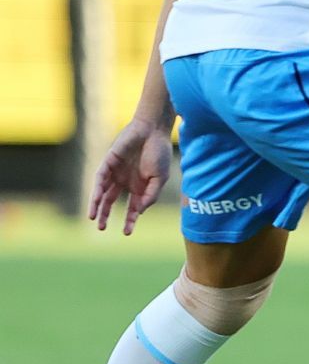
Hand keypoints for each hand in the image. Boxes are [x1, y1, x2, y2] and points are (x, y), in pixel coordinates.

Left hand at [89, 119, 174, 235]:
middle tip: (102, 229)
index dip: (130, 219)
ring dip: (97, 205)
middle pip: (111, 201)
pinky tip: (96, 200)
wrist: (153, 131)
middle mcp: (124, 181)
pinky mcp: (108, 163)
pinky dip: (97, 191)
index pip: (132, 207)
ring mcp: (115, 172)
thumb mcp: (160, 178)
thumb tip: (140, 211)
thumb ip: (151, 195)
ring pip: (102, 192)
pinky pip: (100, 179)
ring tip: (93, 218)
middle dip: (106, 215)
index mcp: (139, 186)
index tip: (127, 233)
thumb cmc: (159, 152)